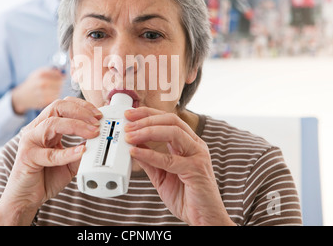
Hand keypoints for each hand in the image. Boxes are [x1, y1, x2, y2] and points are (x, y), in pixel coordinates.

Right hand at [0, 97, 101, 224]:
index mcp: (45, 127)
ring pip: (52, 123)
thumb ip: (81, 150)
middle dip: (81, 111)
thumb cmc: (45, 178)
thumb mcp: (70, 162)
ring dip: (76, 126)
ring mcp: (30, 141)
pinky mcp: (27, 157)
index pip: (63, 105)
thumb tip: (98, 140)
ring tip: (92, 133)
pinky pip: (50, 153)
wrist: (26, 199)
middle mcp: (36, 130)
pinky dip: (68, 152)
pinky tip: (81, 152)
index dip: (82, 107)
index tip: (98, 115)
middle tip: (97, 121)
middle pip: (57, 107)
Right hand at [11, 67, 64, 114]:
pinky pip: (56, 97)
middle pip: (60, 82)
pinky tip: (50, 95)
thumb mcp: (38, 73)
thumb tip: (64, 74)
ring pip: (59, 90)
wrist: (22, 96)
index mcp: (41, 73)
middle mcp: (42, 82)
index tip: (61, 77)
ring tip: (52, 90)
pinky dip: (54, 96)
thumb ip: (51, 71)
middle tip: (56, 84)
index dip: (61, 76)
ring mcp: (43, 92)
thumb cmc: (32, 83)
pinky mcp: (45, 101)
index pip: (58, 74)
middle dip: (60, 83)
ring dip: (58, 90)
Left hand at [124, 107, 234, 225]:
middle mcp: (195, 146)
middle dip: (147, 119)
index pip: (168, 119)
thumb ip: (150, 160)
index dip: (148, 114)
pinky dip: (150, 154)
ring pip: (173, 132)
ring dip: (147, 132)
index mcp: (189, 143)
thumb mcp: (162, 175)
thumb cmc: (187, 197)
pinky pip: (170, 159)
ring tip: (130, 136)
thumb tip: (133, 145)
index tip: (130, 114)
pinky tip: (136, 153)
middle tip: (128, 123)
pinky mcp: (196, 170)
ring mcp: (197, 156)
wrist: (204, 218)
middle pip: (171, 120)